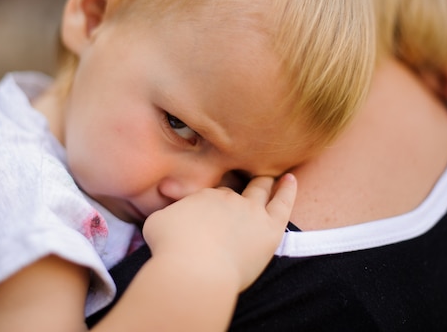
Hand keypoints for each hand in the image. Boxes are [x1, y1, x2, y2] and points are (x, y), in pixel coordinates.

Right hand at [142, 174, 295, 291]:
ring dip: (263, 181)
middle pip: (233, 191)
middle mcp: (227, 198)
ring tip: (268, 177)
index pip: (210, 195)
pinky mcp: (269, 229)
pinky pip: (283, 203)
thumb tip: (167, 212)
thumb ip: (166, 214)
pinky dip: (288, 190)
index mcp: (202, 195)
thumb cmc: (169, 249)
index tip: (205, 213)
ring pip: (260, 189)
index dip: (209, 202)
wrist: (192, 269)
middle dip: (233, 189)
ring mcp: (251, 211)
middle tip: (236, 185)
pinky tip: (291, 179)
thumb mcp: (155, 223)